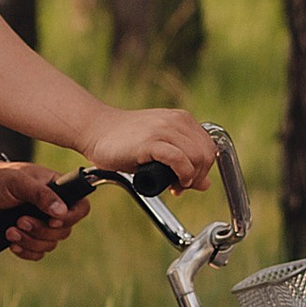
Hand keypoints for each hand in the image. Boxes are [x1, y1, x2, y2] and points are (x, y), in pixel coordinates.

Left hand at [0, 161, 93, 264]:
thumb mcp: (18, 182)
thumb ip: (41, 195)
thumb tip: (62, 212)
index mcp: (56, 189)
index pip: (80, 207)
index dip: (71, 218)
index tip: (51, 219)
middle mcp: (51, 208)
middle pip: (64, 231)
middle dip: (41, 231)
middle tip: (20, 221)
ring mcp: (39, 223)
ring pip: (49, 244)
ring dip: (30, 241)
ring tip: (10, 230)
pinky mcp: (26, 236)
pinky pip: (36, 253)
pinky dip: (25, 251)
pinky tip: (11, 243)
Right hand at [77, 106, 215, 191]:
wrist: (96, 130)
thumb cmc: (125, 142)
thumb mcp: (161, 150)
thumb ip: (184, 162)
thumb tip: (206, 184)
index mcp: (182, 119)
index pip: (209, 148)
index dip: (203, 169)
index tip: (187, 181)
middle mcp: (176, 120)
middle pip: (206, 154)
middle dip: (198, 176)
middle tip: (180, 187)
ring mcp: (164, 129)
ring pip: (196, 157)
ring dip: (189, 178)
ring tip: (174, 186)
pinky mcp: (150, 141)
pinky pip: (179, 160)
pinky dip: (182, 175)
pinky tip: (172, 183)